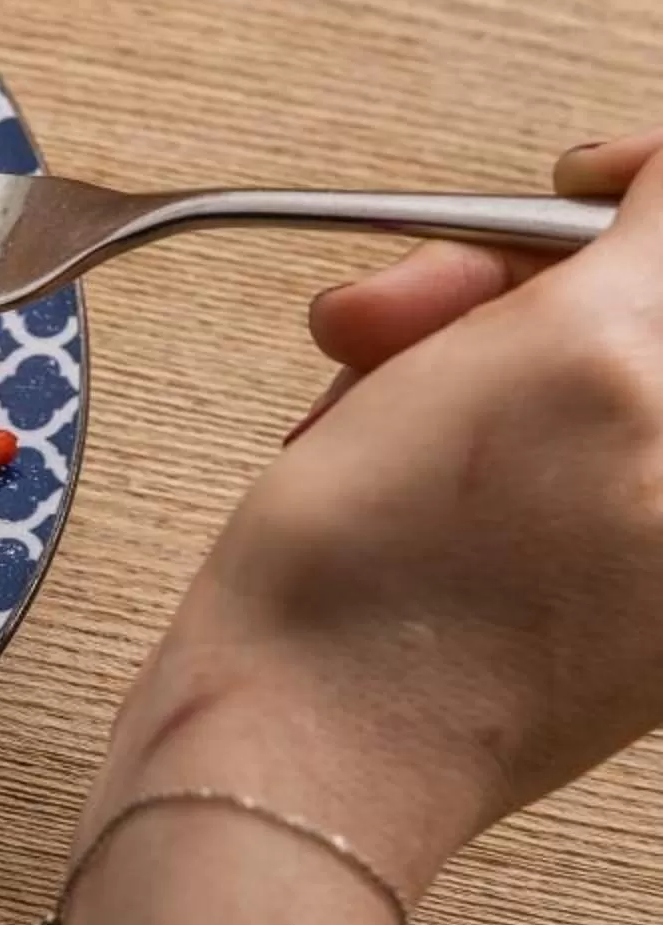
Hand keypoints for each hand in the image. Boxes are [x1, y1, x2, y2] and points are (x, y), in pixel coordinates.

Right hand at [93, 129, 662, 895]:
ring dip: (443, 351)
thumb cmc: (407, 576)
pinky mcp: (588, 600)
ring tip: (350, 403)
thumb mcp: (572, 352)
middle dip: (503, 282)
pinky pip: (520, 454)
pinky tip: (360, 460)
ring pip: (563, 374)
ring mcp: (650, 561)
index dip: (639, 190)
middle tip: (392, 312)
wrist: (296, 742)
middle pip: (632, 317)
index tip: (558, 182)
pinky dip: (430, 427)